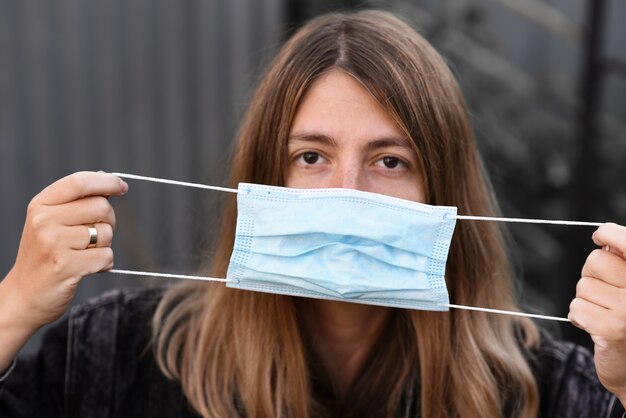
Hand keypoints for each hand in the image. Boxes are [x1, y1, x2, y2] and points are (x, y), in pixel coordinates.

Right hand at [2, 171, 127, 328]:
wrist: (25, 295)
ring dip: (105, 245)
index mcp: (40, 205)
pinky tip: (86, 268)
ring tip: (84, 254)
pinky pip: (107, 256)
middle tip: (94, 235)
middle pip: (101, 206)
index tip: (121, 187)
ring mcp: (54, 243)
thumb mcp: (52, 221)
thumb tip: (111, 181)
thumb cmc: (46, 255)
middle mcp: (44, 221)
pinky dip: (104, 263)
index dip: (107, 182)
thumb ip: (78, 201)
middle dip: (108, 221)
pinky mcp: (66, 266)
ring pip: (106, 233)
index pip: (79, 182)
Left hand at [569, 223, 625, 404]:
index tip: (601, 236)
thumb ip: (623, 262)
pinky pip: (577, 308)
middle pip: (596, 260)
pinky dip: (580, 318)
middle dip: (593, 276)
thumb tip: (604, 237)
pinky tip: (597, 329)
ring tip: (607, 315)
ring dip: (587, 300)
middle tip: (606, 296)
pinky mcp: (612, 330)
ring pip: (583, 286)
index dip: (608, 233)